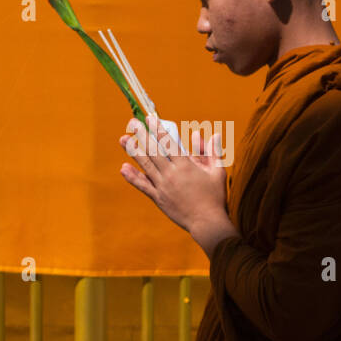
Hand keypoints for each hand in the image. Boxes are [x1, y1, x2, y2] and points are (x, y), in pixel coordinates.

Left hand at [119, 113, 235, 250]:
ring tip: (123, 139)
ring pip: (145, 165)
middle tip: (132, 123)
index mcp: (186, 165)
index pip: (168, 142)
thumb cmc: (215, 196)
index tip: (150, 118)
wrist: (207, 223)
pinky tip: (123, 168)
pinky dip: (133, 177)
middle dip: (142, 135)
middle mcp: (171, 174)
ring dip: (133, 151)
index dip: (158, 129)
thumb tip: (212, 134)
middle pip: (153, 150)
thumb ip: (212, 152)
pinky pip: (143, 186)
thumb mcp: (217, 171)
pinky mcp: (159, 199)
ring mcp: (163, 187)